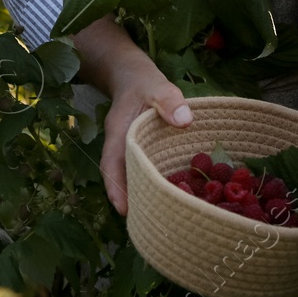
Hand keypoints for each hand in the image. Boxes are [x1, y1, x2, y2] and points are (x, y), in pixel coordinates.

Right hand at [100, 68, 191, 214]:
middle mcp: (120, 145)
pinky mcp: (140, 149)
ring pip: (131, 175)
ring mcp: (128, 149)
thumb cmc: (142, 81)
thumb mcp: (156, 84)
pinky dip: (150, 180)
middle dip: (130, 199)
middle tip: (146, 222)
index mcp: (118, 133)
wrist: (130, 74)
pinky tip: (166, 193)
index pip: (112, 164)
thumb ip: (168, 100)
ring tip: (157, 216)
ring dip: (140, 192)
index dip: (116, 188)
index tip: (124, 210)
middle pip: (120, 177)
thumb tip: (185, 121)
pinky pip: (142, 168)